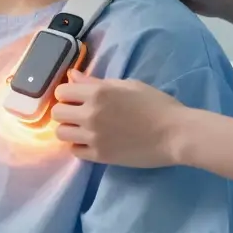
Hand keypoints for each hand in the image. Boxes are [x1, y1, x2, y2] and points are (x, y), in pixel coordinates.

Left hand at [51, 70, 187, 168]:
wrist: (175, 133)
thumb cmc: (156, 104)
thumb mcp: (127, 85)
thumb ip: (96, 82)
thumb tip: (72, 76)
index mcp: (98, 93)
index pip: (61, 91)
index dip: (68, 94)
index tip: (77, 98)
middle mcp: (90, 114)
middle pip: (57, 112)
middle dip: (65, 111)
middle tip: (79, 114)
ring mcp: (93, 137)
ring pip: (61, 133)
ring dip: (70, 129)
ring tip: (84, 129)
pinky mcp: (100, 156)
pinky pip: (74, 151)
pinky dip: (79, 145)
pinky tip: (91, 141)